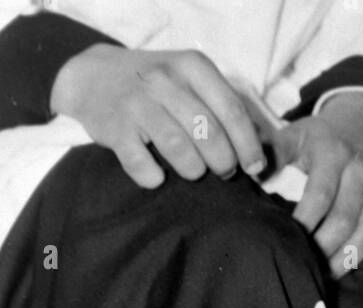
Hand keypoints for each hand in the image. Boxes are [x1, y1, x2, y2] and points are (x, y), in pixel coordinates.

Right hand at [50, 45, 265, 187]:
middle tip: (223, 171)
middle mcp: (165, 79)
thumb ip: (221, 106)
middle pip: (209, 133)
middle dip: (223, 162)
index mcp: (192, 66)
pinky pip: (142, 164)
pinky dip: (153, 177)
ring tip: (193, 171)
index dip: (248, 146)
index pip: (232, 110)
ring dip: (193, 170)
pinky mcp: (114, 127)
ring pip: (180, 150)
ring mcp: (138, 102)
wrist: (94, 76)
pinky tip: (157, 175)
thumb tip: (260, 148)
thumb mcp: (189, 80)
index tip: (255, 168)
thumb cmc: (156, 87)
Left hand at [275, 93, 362, 273]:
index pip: (320, 194)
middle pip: (345, 218)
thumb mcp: (294, 133)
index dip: (305, 220)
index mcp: (332, 155)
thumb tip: (246, 166)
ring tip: (332, 275)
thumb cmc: (320, 137)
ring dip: (352, 256)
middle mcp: (360, 172)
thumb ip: (270, 151)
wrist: (360, 122)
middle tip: (306, 266)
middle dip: (325, 246)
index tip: (288, 238)